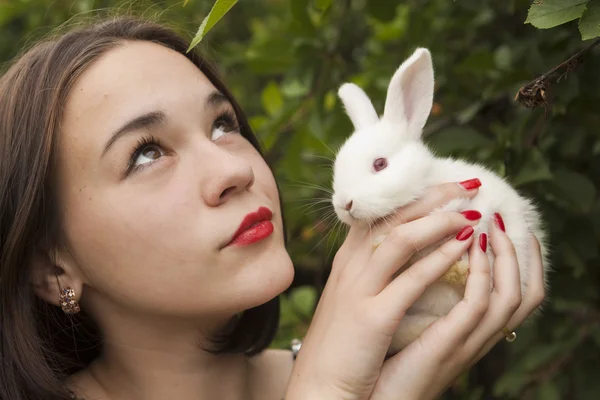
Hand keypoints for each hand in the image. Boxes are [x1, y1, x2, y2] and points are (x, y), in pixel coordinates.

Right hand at [285, 181, 483, 399]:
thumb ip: (370, 272)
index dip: (416, 195)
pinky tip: (465, 247)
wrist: (319, 388)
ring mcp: (359, 289)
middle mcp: (350, 266)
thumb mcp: (350, 299)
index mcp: (347, 261)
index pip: (380, 212)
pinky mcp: (372, 316)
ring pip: (401, 236)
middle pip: (392, 214)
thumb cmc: (341, 346)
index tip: (447, 186)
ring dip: (441, 220)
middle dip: (434, 195)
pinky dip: (440, 258)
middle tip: (469, 184)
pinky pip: (411, 278)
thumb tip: (402, 251)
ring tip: (473, 214)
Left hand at [369, 219, 545, 398]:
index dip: (520, 260)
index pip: (515, 294)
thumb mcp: (408, 319)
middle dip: (520, 251)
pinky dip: (480, 273)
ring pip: (510, 295)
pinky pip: (477, 304)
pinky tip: (467, 245)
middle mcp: (475, 336)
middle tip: (500, 216)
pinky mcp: (448, 344)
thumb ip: (422, 292)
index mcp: (468, 330)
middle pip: (524, 292)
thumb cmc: (379, 355)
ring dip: (504, 256)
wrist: (356, 394)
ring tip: (489, 223)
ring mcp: (466, 341)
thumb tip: (414, 250)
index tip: (506, 226)